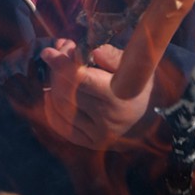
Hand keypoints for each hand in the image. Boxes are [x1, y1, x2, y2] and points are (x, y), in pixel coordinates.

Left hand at [37, 40, 152, 150]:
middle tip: (58, 57)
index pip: (81, 79)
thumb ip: (110, 55)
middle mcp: (108, 118)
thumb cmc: (134, 83)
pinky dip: (50, 108)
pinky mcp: (90, 143)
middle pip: (67, 91)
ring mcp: (98, 134)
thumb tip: (88, 51)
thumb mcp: (130, 64)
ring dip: (53, 87)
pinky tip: (52, 95)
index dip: (61, 64)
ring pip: (60, 106)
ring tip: (58, 74)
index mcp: (117, 96)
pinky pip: (60, 125)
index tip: (47, 52)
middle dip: (57, 71)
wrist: (146, 116)